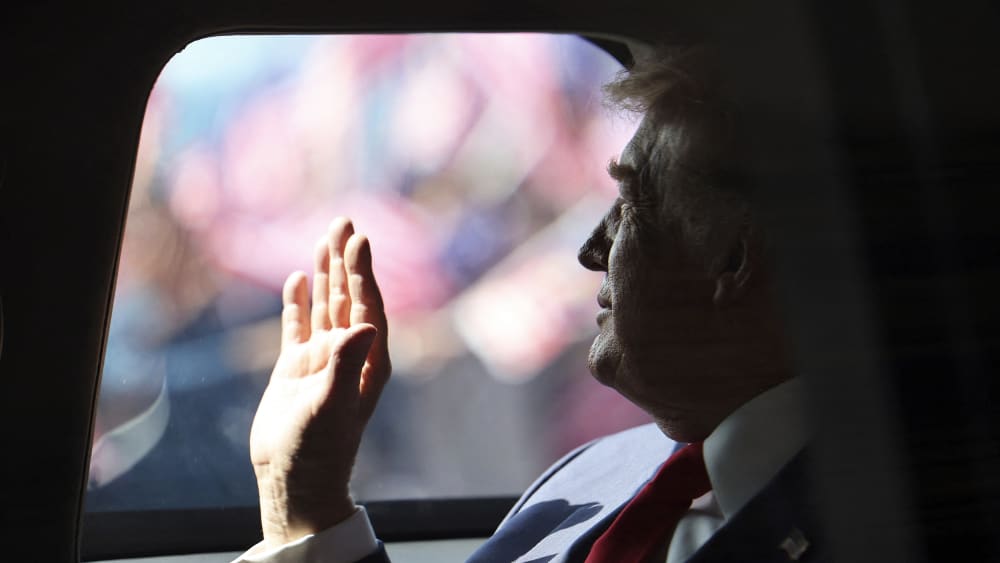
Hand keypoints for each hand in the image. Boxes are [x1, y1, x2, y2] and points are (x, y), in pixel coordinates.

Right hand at [249, 217, 390, 547]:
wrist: (293, 480)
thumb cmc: (318, 450)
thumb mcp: (331, 406)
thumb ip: (347, 364)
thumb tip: (368, 324)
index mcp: (368, 360)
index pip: (368, 305)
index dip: (364, 271)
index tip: (359, 239)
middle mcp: (350, 353)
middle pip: (350, 296)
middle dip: (347, 260)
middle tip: (344, 220)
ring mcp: (323, 359)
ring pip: (326, 305)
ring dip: (326, 274)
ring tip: (324, 238)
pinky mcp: (297, 369)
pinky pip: (298, 326)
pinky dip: (298, 302)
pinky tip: (298, 278)